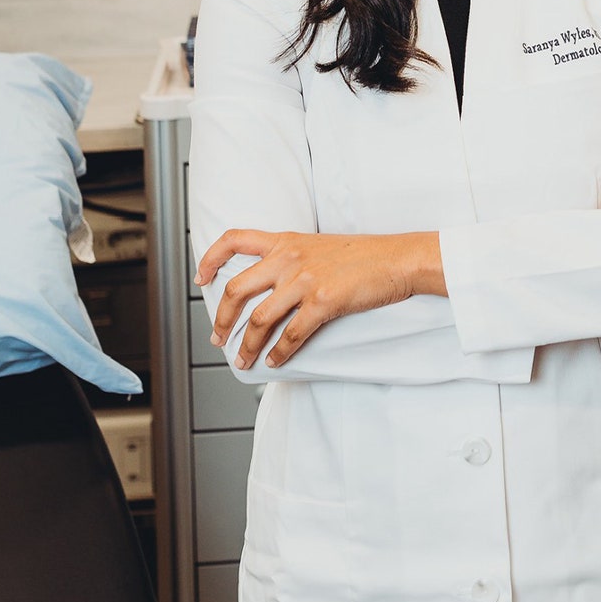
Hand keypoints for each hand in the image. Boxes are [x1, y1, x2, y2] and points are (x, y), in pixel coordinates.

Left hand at [194, 229, 442, 368]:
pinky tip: (275, 361)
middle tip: (218, 337)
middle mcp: (289, 258)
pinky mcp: (323, 301)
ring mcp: (305, 280)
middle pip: (237, 290)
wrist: (399, 258)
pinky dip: (279, 353)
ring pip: (259, 319)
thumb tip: (276, 286)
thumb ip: (295, 259)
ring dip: (247, 345)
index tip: (202, 279)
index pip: (235, 240)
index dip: (210, 258)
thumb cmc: (367, 255)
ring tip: (243, 360)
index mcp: (287, 241)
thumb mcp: (322, 246)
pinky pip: (291, 335)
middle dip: (221, 318)